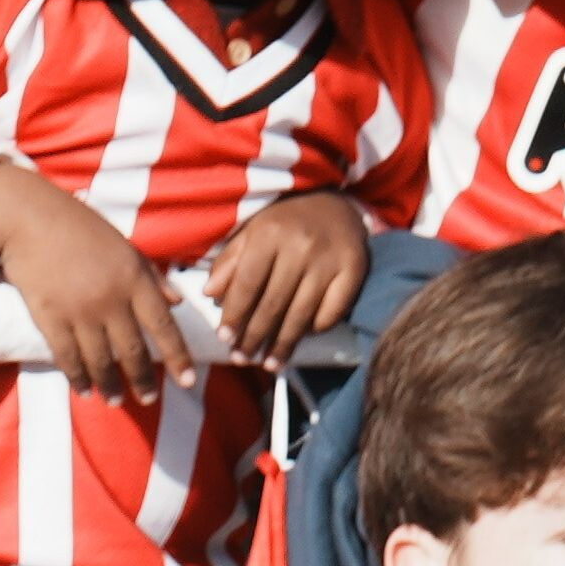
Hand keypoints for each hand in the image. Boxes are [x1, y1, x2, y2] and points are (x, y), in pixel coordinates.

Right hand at [0, 160, 191, 401]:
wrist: (28, 218)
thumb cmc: (79, 226)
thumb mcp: (125, 246)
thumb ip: (152, 276)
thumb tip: (177, 302)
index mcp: (134, 279)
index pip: (164, 326)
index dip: (177, 357)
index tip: (187, 382)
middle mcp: (111, 299)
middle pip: (133, 352)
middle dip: (143, 381)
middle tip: (148, 399)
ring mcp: (79, 311)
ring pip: (100, 360)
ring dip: (109, 385)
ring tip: (114, 400)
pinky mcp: (49, 317)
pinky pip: (67, 357)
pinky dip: (77, 377)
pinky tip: (84, 389)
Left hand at [199, 186, 371, 364]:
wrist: (334, 203)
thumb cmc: (285, 222)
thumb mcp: (252, 231)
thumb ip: (230, 261)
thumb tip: (209, 294)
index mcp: (269, 234)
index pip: (247, 283)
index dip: (235, 314)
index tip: (225, 339)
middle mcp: (300, 247)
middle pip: (274, 303)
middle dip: (256, 336)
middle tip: (243, 358)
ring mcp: (329, 260)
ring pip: (302, 313)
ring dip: (284, 343)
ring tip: (270, 363)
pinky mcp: (355, 270)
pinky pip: (333, 310)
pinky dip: (316, 328)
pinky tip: (302, 338)